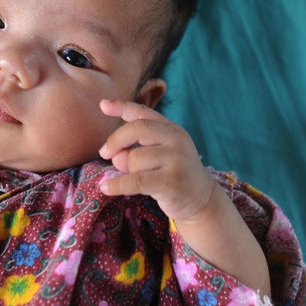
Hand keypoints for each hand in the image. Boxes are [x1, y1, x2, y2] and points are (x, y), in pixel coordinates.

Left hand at [98, 99, 214, 221]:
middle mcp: (176, 139)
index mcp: (172, 129)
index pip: (143, 113)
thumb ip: (134, 149)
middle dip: (116, 140)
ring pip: (134, 158)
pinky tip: (105, 188)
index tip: (103, 105)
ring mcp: (176, 160)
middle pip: (136, 129)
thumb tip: (114, 155)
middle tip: (104, 153)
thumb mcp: (157, 156)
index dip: (121, 107)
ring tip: (134, 178)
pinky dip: (117, 184)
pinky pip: (135, 180)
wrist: (202, 201)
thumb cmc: (173, 175)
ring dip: (126, 170)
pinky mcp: (171, 182)